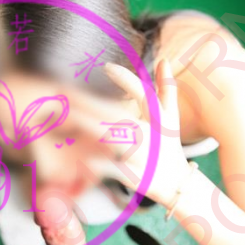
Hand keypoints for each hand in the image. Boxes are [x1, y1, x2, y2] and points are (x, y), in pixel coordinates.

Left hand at [72, 59, 191, 205]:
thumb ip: (167, 88)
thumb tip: (164, 59)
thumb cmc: (169, 146)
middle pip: (119, 116)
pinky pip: (112, 169)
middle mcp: (150, 135)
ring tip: (68, 115)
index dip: (126, 79)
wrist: (177, 184)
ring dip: (91, 126)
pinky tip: (80, 156)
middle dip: (93, 103)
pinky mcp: (133, 176)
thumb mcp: (171, 117)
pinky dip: (98, 163)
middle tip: (67, 92)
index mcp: (159, 119)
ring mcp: (142, 157)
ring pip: (114, 140)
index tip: (105, 66)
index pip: (143, 94)